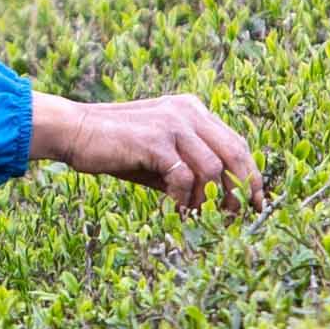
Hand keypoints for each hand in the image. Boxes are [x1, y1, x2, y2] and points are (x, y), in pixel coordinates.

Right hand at [29, 91, 262, 212]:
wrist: (73, 132)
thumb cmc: (116, 149)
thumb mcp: (160, 155)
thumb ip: (190, 167)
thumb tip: (220, 202)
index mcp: (192, 110)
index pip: (237, 144)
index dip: (251, 176)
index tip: (256, 204)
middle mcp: (187, 111)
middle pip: (235, 154)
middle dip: (243, 191)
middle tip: (239, 218)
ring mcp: (172, 123)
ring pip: (213, 169)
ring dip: (210, 200)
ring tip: (198, 217)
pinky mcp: (155, 139)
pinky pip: (184, 177)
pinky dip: (184, 198)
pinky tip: (175, 208)